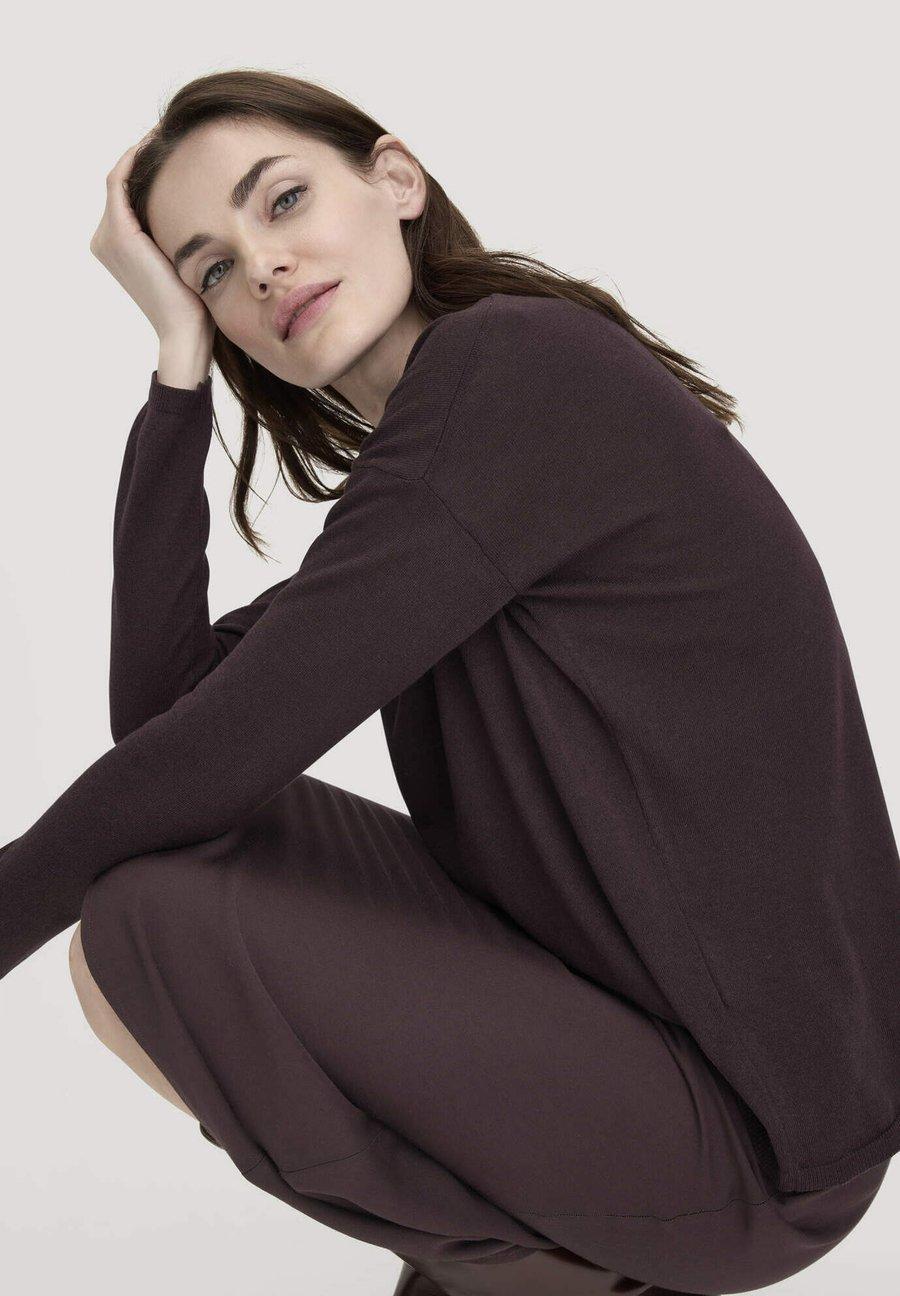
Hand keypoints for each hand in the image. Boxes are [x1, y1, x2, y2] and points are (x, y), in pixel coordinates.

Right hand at [89, 134, 215, 349]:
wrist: (186, 330)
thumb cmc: (194, 302)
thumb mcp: (184, 258)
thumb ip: (178, 231)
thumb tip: (204, 204)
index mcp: (118, 245)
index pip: (128, 194)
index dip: (147, 167)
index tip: (176, 148)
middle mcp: (105, 239)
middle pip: (121, 182)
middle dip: (145, 156)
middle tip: (173, 133)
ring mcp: (107, 236)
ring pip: (120, 178)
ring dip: (141, 152)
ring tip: (168, 134)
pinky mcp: (119, 234)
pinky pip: (120, 182)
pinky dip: (136, 161)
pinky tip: (158, 145)